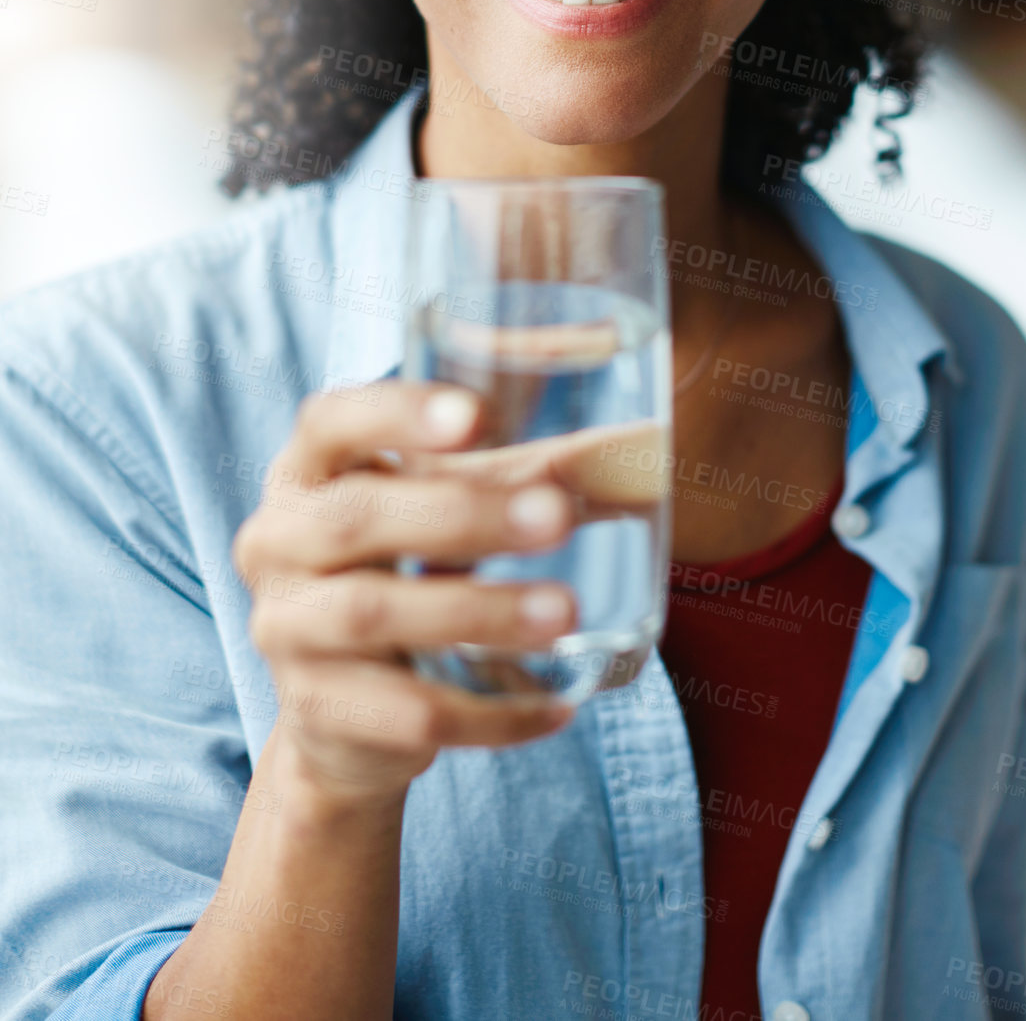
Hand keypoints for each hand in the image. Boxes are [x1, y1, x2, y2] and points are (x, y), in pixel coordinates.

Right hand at [232, 381, 580, 807]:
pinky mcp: (313, 711)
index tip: (478, 419)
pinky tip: (555, 706)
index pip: (329, 422)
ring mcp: (284, 629)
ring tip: (566, 612)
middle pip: (354, 519)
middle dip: (461, 516)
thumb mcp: (442, 513)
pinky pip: (405, 713)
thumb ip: (519, 475)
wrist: (346, 714)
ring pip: (373, 615)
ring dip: (477, 611)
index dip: (396, 414)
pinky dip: (488, 715)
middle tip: (557, 516)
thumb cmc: (406, 571)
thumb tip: (646, 448)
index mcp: (306, 472)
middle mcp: (275, 542)